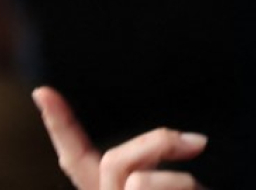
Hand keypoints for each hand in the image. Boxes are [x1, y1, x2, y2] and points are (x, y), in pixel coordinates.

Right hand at [31, 87, 206, 189]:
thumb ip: (158, 168)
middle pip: (113, 160)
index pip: (77, 157)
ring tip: (194, 189)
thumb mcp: (178, 185)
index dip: (60, 125)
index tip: (43, 90)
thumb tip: (167, 159)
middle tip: (198, 143)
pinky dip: (181, 187)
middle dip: (157, 141)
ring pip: (135, 179)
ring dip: (176, 176)